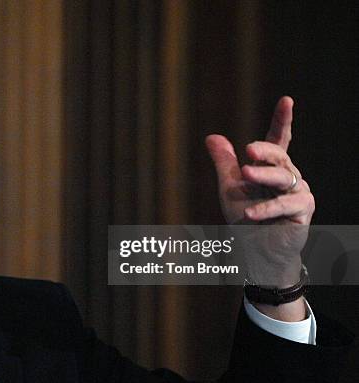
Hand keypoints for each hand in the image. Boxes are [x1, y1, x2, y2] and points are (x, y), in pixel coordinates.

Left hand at [206, 97, 313, 319]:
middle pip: (280, 156)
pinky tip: (249, 213)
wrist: (256, 252)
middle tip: (248, 150)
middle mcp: (288, 176)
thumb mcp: (229, 189)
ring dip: (263, 176)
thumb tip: (212, 136)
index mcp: (271, 167)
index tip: (287, 100)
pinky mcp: (302, 211)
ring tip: (245, 174)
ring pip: (283, 177)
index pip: (279, 140)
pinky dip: (266, 208)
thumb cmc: (244, 220)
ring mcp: (298, 192)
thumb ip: (224, 164)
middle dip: (265, 151)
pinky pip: (286, 204)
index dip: (282, 120)